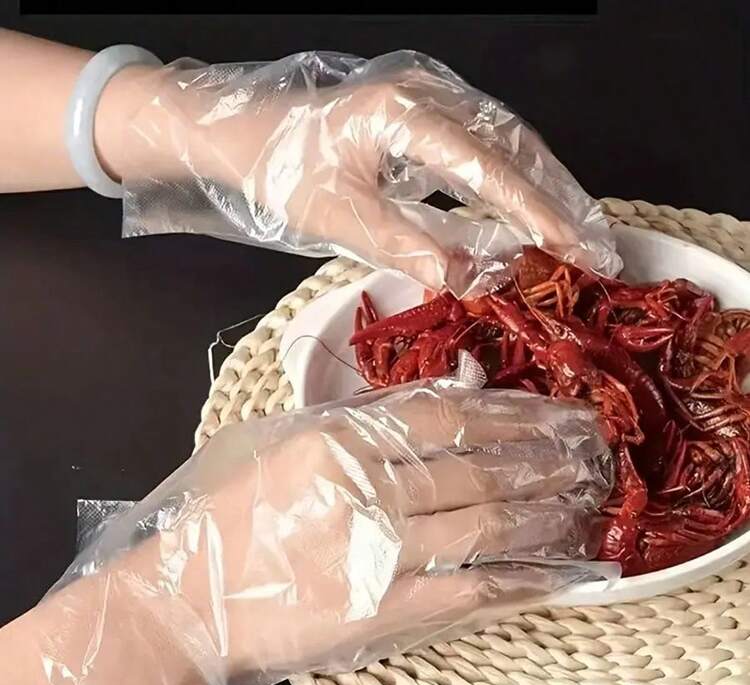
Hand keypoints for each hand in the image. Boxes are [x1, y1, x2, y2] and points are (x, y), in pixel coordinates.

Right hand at [17, 380, 611, 684]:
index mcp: (341, 438)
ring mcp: (378, 551)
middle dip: (548, 457)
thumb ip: (367, 417)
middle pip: (480, 466)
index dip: (515, 412)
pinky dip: (526, 581)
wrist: (189, 597)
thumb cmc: (237, 514)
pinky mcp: (383, 612)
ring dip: (548, 513)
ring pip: (488, 525)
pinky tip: (568, 572)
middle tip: (595, 450)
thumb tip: (451, 394)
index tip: (559, 411)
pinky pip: (473, 592)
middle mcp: (366, 487)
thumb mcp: (291, 441)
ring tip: (590, 500)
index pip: (449, 414)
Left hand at [120, 52, 617, 291]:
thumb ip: (410, 247)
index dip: (538, 212)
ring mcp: (427, 95)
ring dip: (545, 186)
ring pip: (506, 139)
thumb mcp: (340, 219)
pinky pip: (484, 142)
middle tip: (599, 246)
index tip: (576, 251)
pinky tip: (531, 207)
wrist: (242, 134)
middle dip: (559, 197)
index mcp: (402, 114)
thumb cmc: (281, 173)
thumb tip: (477, 278)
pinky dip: (514, 178)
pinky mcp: (424, 110)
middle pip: (514, 144)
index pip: (488, 167)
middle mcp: (426, 92)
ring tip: (580, 232)